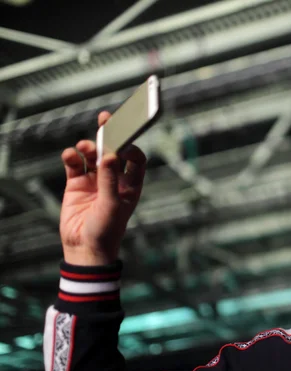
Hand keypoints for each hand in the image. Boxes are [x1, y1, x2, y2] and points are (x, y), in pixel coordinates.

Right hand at [59, 111, 146, 265]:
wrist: (85, 248)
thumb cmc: (107, 230)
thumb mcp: (112, 205)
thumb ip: (110, 180)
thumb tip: (110, 155)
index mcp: (131, 184)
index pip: (135, 158)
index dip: (131, 146)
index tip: (124, 138)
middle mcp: (114, 179)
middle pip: (114, 151)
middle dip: (111, 135)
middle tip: (106, 118)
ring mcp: (95, 180)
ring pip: (93, 155)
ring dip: (88, 146)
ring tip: (84, 147)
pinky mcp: (76, 183)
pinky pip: (75, 164)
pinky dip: (72, 156)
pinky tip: (70, 155)